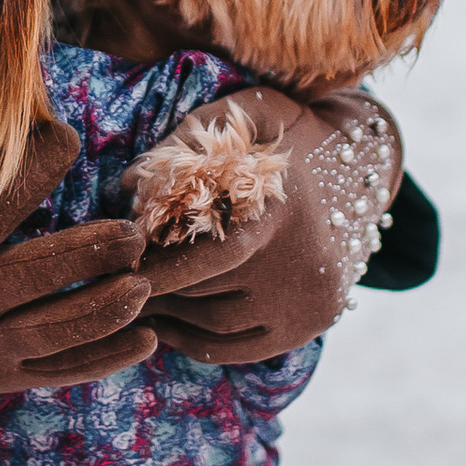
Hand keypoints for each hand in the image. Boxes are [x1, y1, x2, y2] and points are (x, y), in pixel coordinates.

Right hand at [0, 122, 154, 465]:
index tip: (68, 137)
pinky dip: (107, 357)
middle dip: (93, 251)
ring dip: (109, 306)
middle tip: (134, 235)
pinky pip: (62, 370)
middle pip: (38, 273)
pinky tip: (145, 337)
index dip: (32, 169)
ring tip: (146, 284)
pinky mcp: (0, 382)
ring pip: (58, 328)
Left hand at [138, 90, 403, 366]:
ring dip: (167, 312)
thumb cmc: (280, 140)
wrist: (352, 173)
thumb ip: (191, 136)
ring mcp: (307, 302)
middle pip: (205, 290)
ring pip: (213, 323)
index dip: (160, 268)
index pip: (212, 257)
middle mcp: (302, 265)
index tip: (119, 264)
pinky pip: (232, 349)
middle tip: (113, 277)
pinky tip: (164, 321)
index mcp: (283, 212)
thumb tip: (128, 184)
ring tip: (135, 293)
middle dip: (154, 284)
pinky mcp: (307, 327)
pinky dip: (191, 341)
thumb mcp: (248, 116)